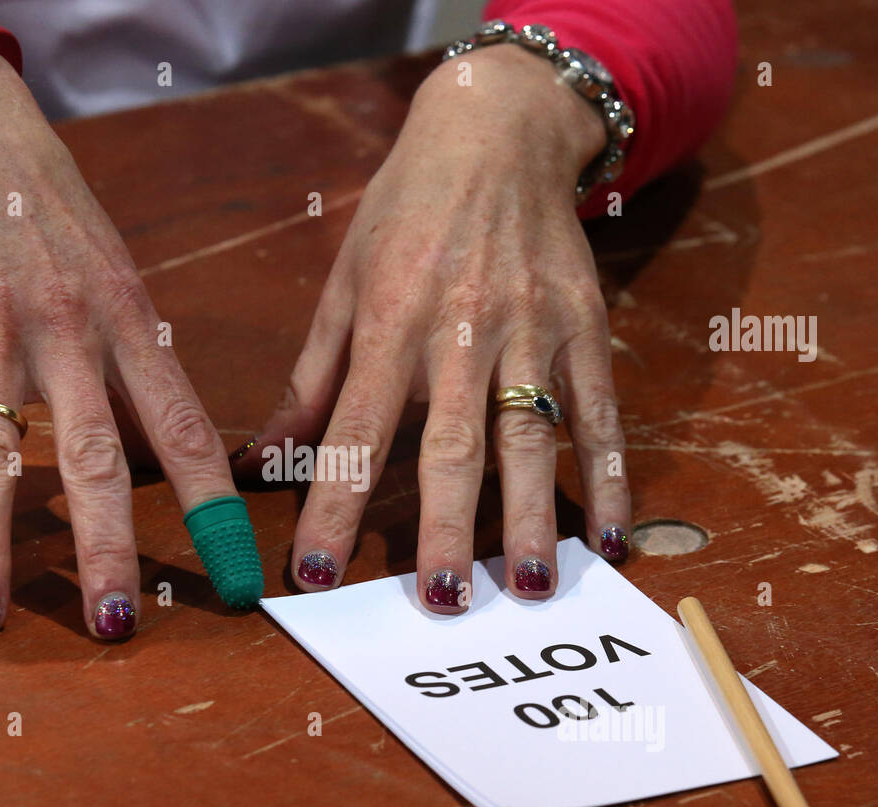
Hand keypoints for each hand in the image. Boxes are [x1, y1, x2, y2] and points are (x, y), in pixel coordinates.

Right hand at [0, 54, 237, 636]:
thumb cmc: (58, 220)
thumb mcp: (121, 280)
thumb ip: (139, 368)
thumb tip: (175, 461)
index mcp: (132, 322)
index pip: (185, 429)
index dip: (212, 509)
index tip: (233, 581)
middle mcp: (66, 332)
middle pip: (92, 456)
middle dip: (105, 546)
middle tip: (117, 625)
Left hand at [237, 45, 630, 609]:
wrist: (497, 134)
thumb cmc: (404, 214)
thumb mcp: (342, 284)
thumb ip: (309, 380)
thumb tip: (260, 460)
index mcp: (390, 320)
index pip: (355, 428)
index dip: (333, 503)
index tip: (317, 572)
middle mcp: (462, 330)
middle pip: (453, 444)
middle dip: (448, 528)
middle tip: (444, 602)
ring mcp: (533, 331)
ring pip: (534, 437)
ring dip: (535, 517)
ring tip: (535, 587)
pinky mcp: (585, 328)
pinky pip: (601, 411)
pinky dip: (613, 474)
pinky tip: (617, 536)